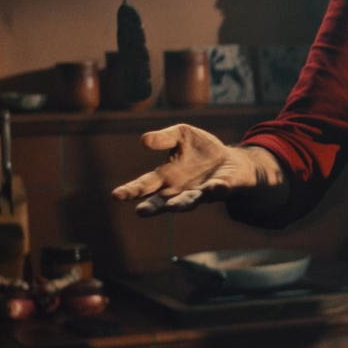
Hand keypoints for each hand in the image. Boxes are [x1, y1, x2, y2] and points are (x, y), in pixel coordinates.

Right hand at [110, 124, 285, 215]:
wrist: (231, 158)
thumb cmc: (200, 149)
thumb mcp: (180, 135)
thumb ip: (164, 138)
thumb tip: (143, 140)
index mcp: (166, 177)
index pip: (144, 185)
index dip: (131, 191)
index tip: (116, 195)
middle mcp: (180, 190)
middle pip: (162, 201)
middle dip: (153, 207)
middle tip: (141, 211)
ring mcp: (200, 193)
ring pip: (188, 202)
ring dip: (181, 204)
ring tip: (174, 207)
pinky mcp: (221, 189)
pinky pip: (218, 191)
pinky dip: (215, 190)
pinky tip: (214, 187)